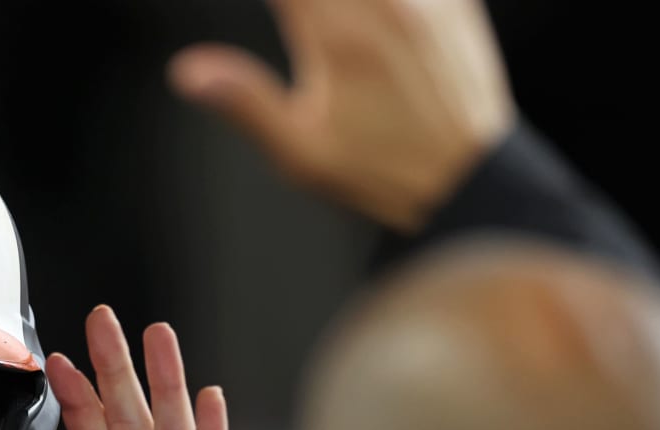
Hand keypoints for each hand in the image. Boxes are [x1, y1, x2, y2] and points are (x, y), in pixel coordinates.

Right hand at [168, 0, 514, 232]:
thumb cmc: (380, 173)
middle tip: (299, 18)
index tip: (278, 12)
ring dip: (332, 3)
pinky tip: (373, 21)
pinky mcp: (458, 2)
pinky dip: (384, 4)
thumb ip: (244, 102)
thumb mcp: (301, 154)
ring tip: (322, 19)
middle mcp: (382, 2)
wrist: (472, 182)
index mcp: (335, 35)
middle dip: (304, 2)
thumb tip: (187, 72)